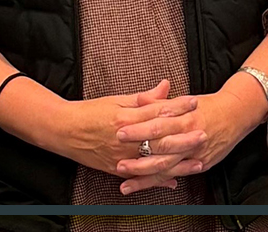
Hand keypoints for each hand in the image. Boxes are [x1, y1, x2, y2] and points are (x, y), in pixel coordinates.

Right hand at [30, 80, 200, 181]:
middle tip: (203, 132)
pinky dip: (158, 180)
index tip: (194, 102)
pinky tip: (174, 181)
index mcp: (125, 117)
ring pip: (154, 161)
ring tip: (197, 161)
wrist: (64, 130)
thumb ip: (143, 97)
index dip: (177, 106)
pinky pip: (141, 176)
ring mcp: (121, 156)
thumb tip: (165, 87)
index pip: (156, 110)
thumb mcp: (115, 100)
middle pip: (160, 138)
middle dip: (183, 137)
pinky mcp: (116, 169)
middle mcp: (124, 138)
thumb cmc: (89, 112)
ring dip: (178, 162)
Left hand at [111, 77, 265, 194]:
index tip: (119, 132)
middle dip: (139, 159)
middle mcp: (190, 136)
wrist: (236, 113)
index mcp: (184, 117)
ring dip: (146, 178)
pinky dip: (163, 182)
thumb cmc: (206, 106)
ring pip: (168, 168)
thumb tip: (139, 99)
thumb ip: (160, 103)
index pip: (157, 123)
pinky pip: (178, 175)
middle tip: (118, 164)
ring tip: (126, 184)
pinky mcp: (201, 164)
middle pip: (162, 149)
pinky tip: (147, 186)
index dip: (138, 129)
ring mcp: (196, 153)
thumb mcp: (183, 100)